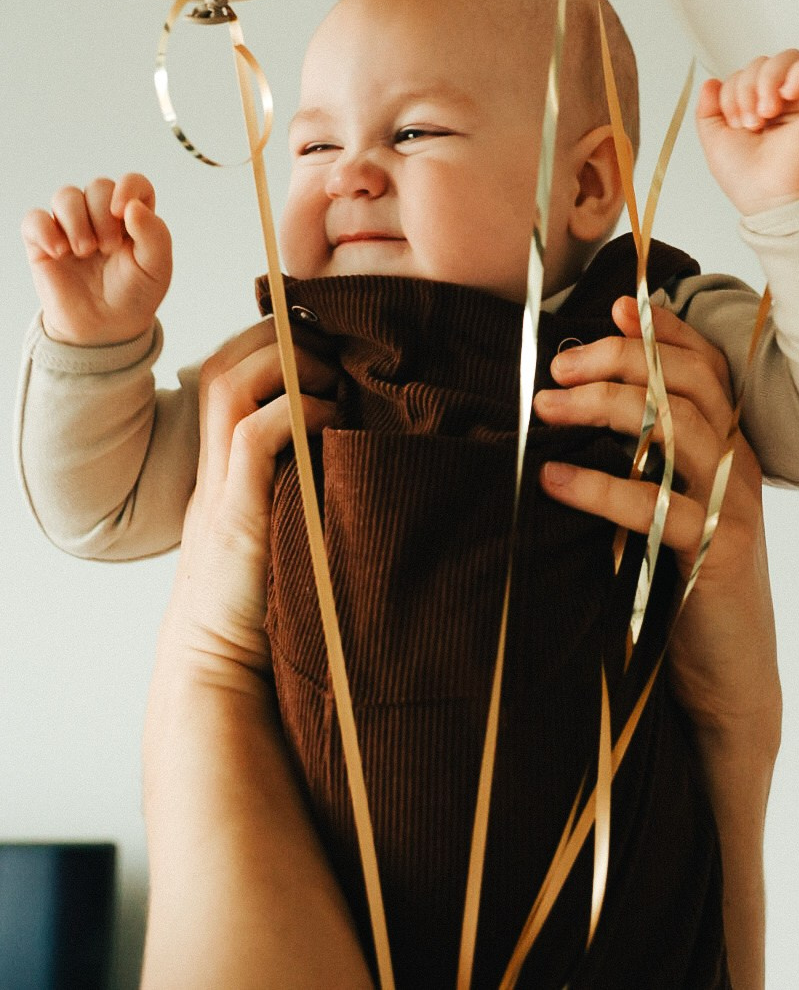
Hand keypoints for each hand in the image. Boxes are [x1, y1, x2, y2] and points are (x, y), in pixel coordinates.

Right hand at [21, 172, 172, 344]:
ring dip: (76, 221)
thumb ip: (154, 233)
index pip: (133, 182)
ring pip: (66, 195)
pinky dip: (45, 230)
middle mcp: (101, 215)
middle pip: (98, 186)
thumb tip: (132, 205)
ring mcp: (71, 227)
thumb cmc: (134, 294)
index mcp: (133, 217)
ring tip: (86, 251)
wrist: (105, 328)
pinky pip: (34, 219)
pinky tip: (59, 252)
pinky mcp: (43, 242)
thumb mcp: (157, 267)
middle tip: (109, 248)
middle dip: (103, 214)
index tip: (122, 211)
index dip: (128, 187)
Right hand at [161, 320, 337, 695]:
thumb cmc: (268, 605)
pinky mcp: (233, 514)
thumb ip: (310, 487)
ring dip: (284, 363)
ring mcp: (219, 488)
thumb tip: (371, 449)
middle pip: (225, 365)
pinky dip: (293, 411)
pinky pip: (252, 435)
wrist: (221, 671)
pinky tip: (331, 419)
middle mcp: (215, 467)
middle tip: (331, 350)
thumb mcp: (290, 528)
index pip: (231, 373)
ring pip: (229, 385)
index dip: (271, 343)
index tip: (324, 340)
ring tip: (331, 377)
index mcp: (226, 466)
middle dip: (277, 338)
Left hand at [534, 298, 779, 744]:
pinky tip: (553, 478)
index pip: (707, 365)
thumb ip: (642, 455)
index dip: (664, 331)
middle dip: (620, 360)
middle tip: (555, 369)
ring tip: (544, 410)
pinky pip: (658, 505)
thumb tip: (579, 402)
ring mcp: (735, 506)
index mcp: (730, 446)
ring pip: (678, 427)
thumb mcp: (664, 504)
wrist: (730, 675)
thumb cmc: (685, 582)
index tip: (612, 310)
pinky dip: (600, 486)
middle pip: (689, 382)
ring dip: (606, 406)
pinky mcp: (718, 553)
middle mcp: (739, 465)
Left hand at [697, 50, 798, 216]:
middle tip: (751, 122)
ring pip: (789, 58)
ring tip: (768, 112)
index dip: (733, 91)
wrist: (780, 203)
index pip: (745, 75)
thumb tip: (711, 82)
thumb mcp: (717, 144)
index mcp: (761, 110)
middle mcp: (786, 104)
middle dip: (747, 86)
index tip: (736, 123)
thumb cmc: (754, 184)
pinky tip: (788, 95)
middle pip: (764, 63)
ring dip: (768, 79)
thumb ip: (709, 111)